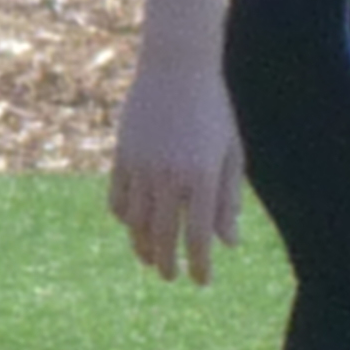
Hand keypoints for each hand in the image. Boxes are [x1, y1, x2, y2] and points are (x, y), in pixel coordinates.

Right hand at [108, 59, 244, 284]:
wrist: (176, 67)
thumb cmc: (212, 109)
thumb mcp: (230, 152)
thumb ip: (228, 199)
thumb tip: (228, 244)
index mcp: (202, 176)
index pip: (199, 237)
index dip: (200, 265)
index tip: (202, 281)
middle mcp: (169, 176)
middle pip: (164, 236)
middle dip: (168, 264)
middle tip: (172, 277)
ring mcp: (141, 166)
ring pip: (137, 223)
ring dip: (143, 247)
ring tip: (151, 259)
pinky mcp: (122, 156)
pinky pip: (118, 200)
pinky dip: (126, 220)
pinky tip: (135, 227)